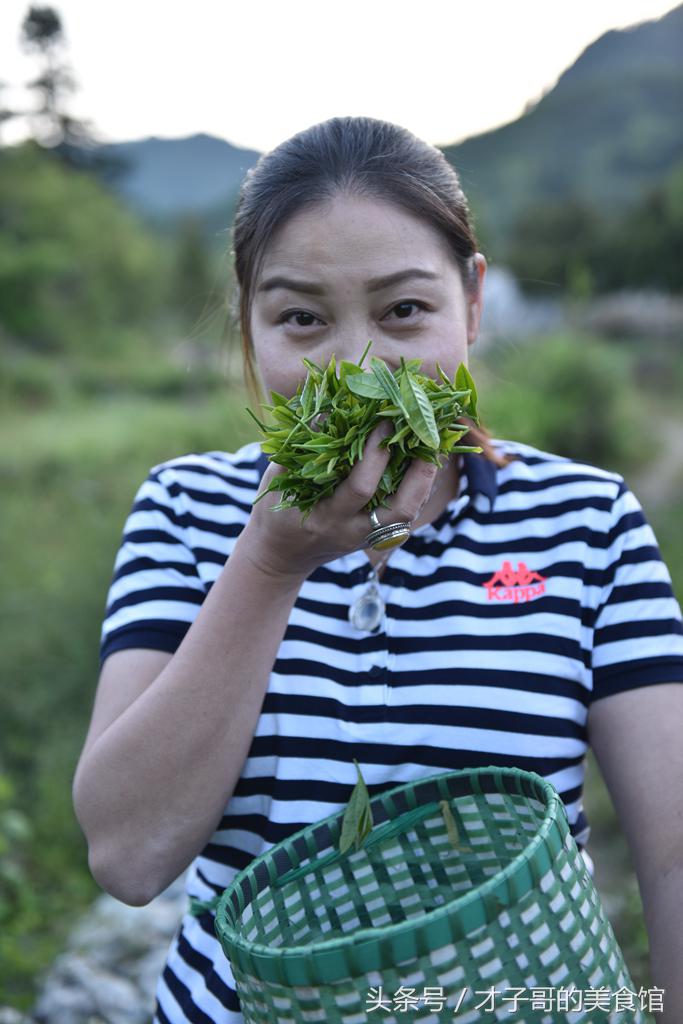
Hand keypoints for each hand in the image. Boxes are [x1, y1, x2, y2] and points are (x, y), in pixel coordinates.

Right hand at [238, 423, 437, 581]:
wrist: (282, 556)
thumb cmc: (277, 510)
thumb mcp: (279, 478)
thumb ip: (302, 448)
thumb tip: (331, 409)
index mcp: (325, 517)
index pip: (360, 487)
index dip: (376, 454)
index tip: (384, 420)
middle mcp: (352, 532)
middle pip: (399, 508)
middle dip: (417, 471)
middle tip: (426, 435)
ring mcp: (368, 539)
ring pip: (409, 514)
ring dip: (425, 479)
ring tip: (433, 446)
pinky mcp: (377, 538)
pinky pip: (406, 515)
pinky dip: (418, 487)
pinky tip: (423, 462)